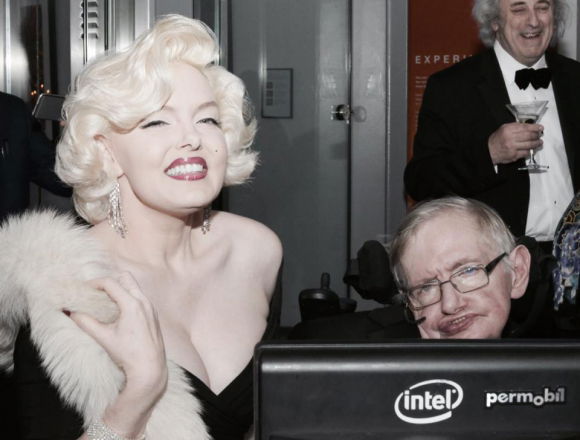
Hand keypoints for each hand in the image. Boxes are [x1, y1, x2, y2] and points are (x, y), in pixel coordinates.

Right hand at [68, 272, 167, 396]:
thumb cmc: (128, 354)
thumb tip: (70, 312)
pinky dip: (127, 297)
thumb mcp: (104, 337)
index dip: (95, 282)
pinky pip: (140, 297)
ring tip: (104, 301)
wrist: (150, 368)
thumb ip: (85, 323)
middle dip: (109, 281)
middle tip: (95, 291)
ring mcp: (151, 307)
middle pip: (126, 278)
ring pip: (134, 287)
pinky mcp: (153, 314)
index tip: (84, 289)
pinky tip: (117, 311)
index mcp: (132, 304)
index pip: (111, 283)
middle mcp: (144, 302)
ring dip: (119, 289)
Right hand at [488, 122, 543, 164]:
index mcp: (508, 130)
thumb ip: (515, 127)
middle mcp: (511, 138)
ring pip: (530, 144)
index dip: (535, 127)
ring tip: (539, 142)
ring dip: (536, 143)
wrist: (489, 151)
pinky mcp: (514, 155)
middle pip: (529, 135)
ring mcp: (513, 147)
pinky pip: (526, 152)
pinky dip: (530, 151)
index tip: (540, 128)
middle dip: (537, 135)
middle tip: (539, 135)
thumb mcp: (503, 129)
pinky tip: (531, 149)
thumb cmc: (496, 140)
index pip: (526, 127)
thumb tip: (528, 126)